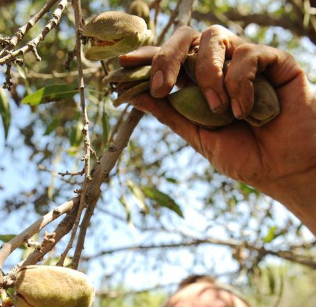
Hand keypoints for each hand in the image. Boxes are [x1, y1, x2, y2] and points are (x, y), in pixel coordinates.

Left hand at [120, 25, 315, 232]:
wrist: (283, 170)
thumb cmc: (244, 156)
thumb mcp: (199, 137)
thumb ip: (172, 115)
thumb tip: (136, 99)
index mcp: (199, 85)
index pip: (169, 60)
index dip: (146, 58)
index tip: (122, 65)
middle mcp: (220, 68)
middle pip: (186, 38)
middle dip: (167, 58)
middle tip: (161, 87)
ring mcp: (246, 62)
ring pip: (214, 38)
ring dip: (208, 75)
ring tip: (218, 110)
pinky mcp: (275, 62)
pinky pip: (249, 56)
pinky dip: (240, 84)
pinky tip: (245, 112)